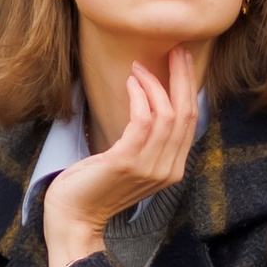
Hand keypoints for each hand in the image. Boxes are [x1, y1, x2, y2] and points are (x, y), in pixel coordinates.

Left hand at [44, 46, 194, 266]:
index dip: (189, 87)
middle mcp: (169, 170)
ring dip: (153, 84)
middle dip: (183, 77)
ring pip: (168, 113)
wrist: (74, 217)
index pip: (192, 121)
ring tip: (138, 67)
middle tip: (176, 49)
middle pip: (187, 113)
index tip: (183, 60)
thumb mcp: (130, 162)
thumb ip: (147, 142)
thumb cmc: (95, 186)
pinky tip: (130, 83)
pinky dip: (139, 96)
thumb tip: (151, 105)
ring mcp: (151, 168)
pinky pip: (144, 120)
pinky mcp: (128, 162)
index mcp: (173, 169)